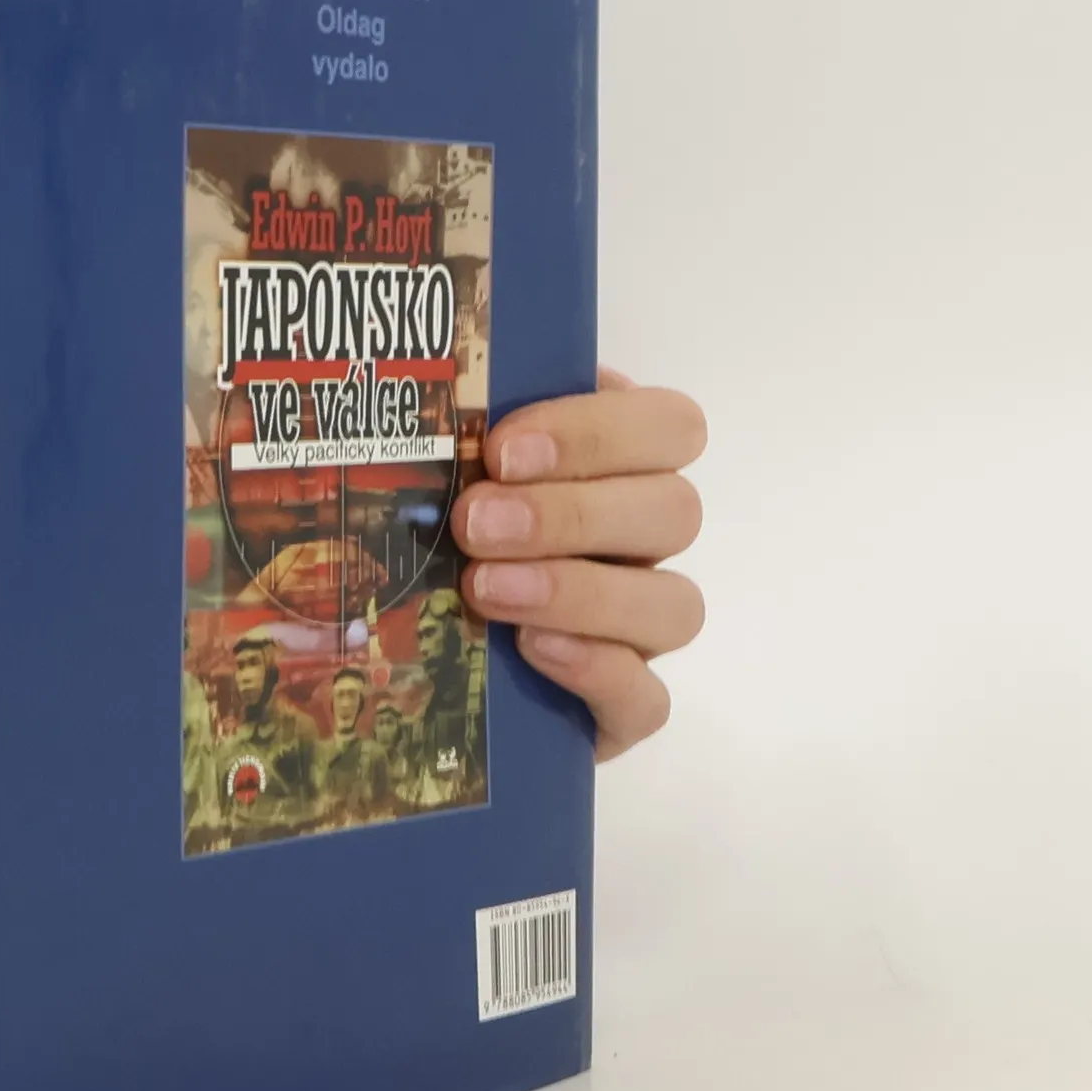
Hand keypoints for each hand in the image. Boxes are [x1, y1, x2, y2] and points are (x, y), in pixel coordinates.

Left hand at [453, 368, 705, 761]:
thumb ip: (459, 427)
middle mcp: (642, 544)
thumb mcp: (442, 470)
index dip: (599, 431)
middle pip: (674, 512)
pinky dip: (597, 670)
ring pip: (674, 605)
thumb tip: (430, 381)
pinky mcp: (619, 709)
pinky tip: (531, 650)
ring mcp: (639, 630)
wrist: (416, 662)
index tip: (502, 449)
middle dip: (571, 514)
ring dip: (580, 591)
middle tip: (475, 523)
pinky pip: (647, 699)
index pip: (670, 426)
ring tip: (485, 589)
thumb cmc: (434, 533)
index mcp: (619, 466)